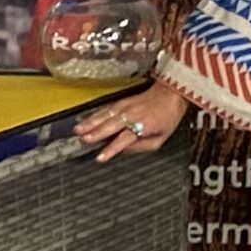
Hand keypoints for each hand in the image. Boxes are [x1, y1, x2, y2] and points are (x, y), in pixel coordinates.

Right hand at [75, 80, 189, 161]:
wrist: (172, 93)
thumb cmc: (168, 115)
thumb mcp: (162, 137)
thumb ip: (142, 147)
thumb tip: (124, 150)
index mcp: (144, 125)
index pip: (125, 139)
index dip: (112, 148)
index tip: (100, 157)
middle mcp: (134, 115)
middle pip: (113, 125)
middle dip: (97, 133)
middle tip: (84, 140)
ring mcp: (127, 107)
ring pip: (106, 116)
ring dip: (91, 123)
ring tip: (78, 130)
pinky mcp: (122, 102)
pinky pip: (106, 109)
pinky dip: (94, 115)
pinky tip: (84, 120)